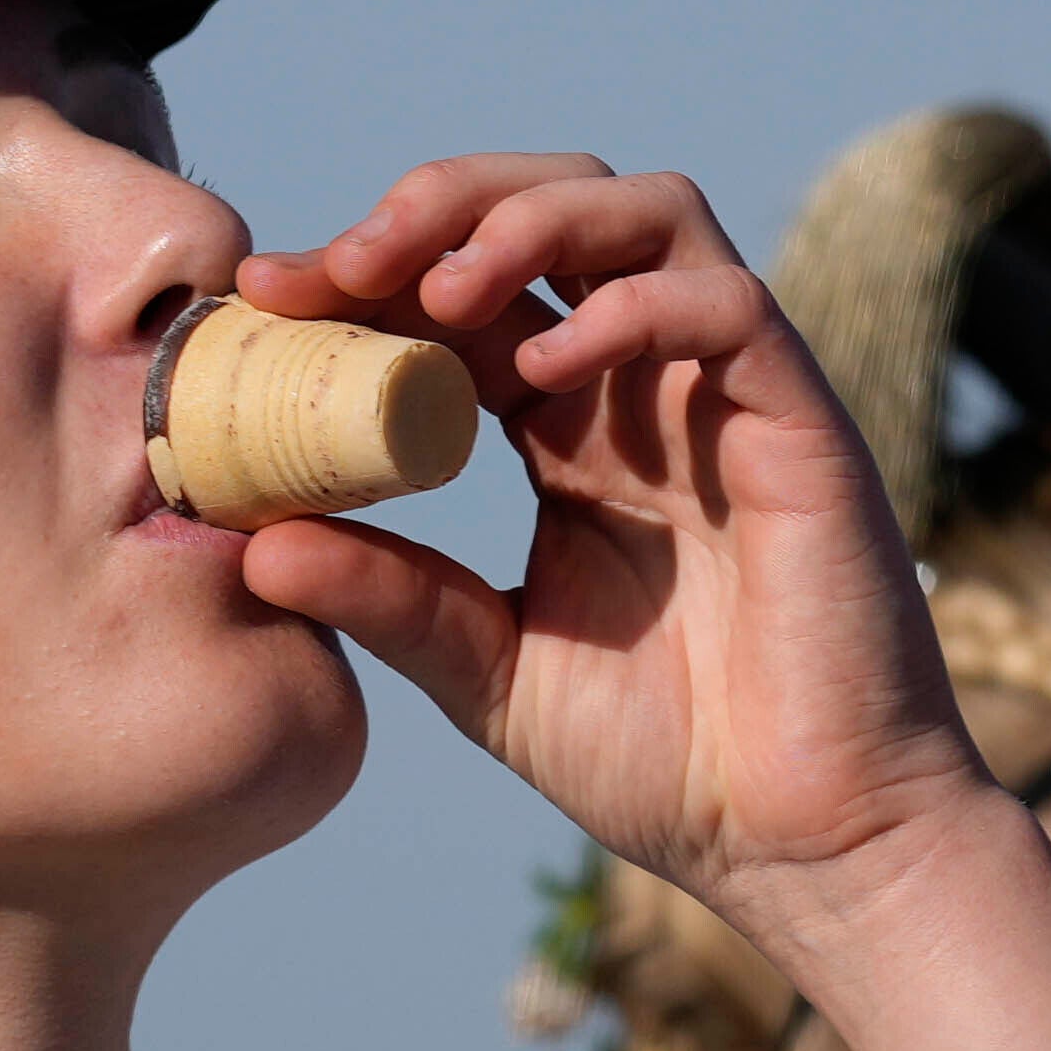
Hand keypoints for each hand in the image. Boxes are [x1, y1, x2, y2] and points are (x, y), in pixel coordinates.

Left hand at [232, 159, 1050, 1050]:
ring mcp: (725, 397)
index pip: (464, 297)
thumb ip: (386, 596)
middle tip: (344, 262)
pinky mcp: (800, 425)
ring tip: (445, 287)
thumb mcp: (484, 669)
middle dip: (443, 205)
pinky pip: (728, 305)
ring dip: (534, 218)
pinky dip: (632, 307)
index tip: (264, 297)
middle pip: (554, 207)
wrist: (798, 846)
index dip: (367, 273)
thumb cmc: (665, 763)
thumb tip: (250, 542)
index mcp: (567, 433)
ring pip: (647, 214)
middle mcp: (645, 390)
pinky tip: (545, 373)